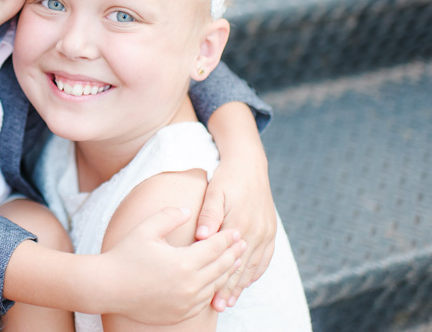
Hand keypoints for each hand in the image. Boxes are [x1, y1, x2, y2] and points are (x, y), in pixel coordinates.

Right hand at [100, 207, 244, 324]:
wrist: (108, 287)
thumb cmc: (125, 255)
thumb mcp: (146, 229)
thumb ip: (169, 215)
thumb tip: (188, 210)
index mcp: (184, 263)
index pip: (214, 248)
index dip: (226, 238)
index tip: (235, 230)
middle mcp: (189, 285)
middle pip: (220, 267)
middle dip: (233, 254)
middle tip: (242, 243)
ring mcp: (186, 302)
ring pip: (215, 286)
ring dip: (226, 272)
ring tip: (233, 261)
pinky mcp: (181, 313)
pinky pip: (204, 301)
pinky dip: (213, 289)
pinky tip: (214, 281)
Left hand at [195, 154, 275, 310]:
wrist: (250, 164)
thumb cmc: (227, 178)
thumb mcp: (214, 192)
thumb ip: (209, 215)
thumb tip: (201, 236)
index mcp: (240, 225)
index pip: (229, 261)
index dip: (221, 281)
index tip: (211, 299)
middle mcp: (256, 232)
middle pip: (242, 268)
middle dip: (230, 289)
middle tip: (219, 307)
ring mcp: (265, 233)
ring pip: (253, 265)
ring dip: (242, 284)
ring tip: (231, 300)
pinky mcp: (270, 231)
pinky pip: (264, 257)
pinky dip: (255, 271)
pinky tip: (247, 281)